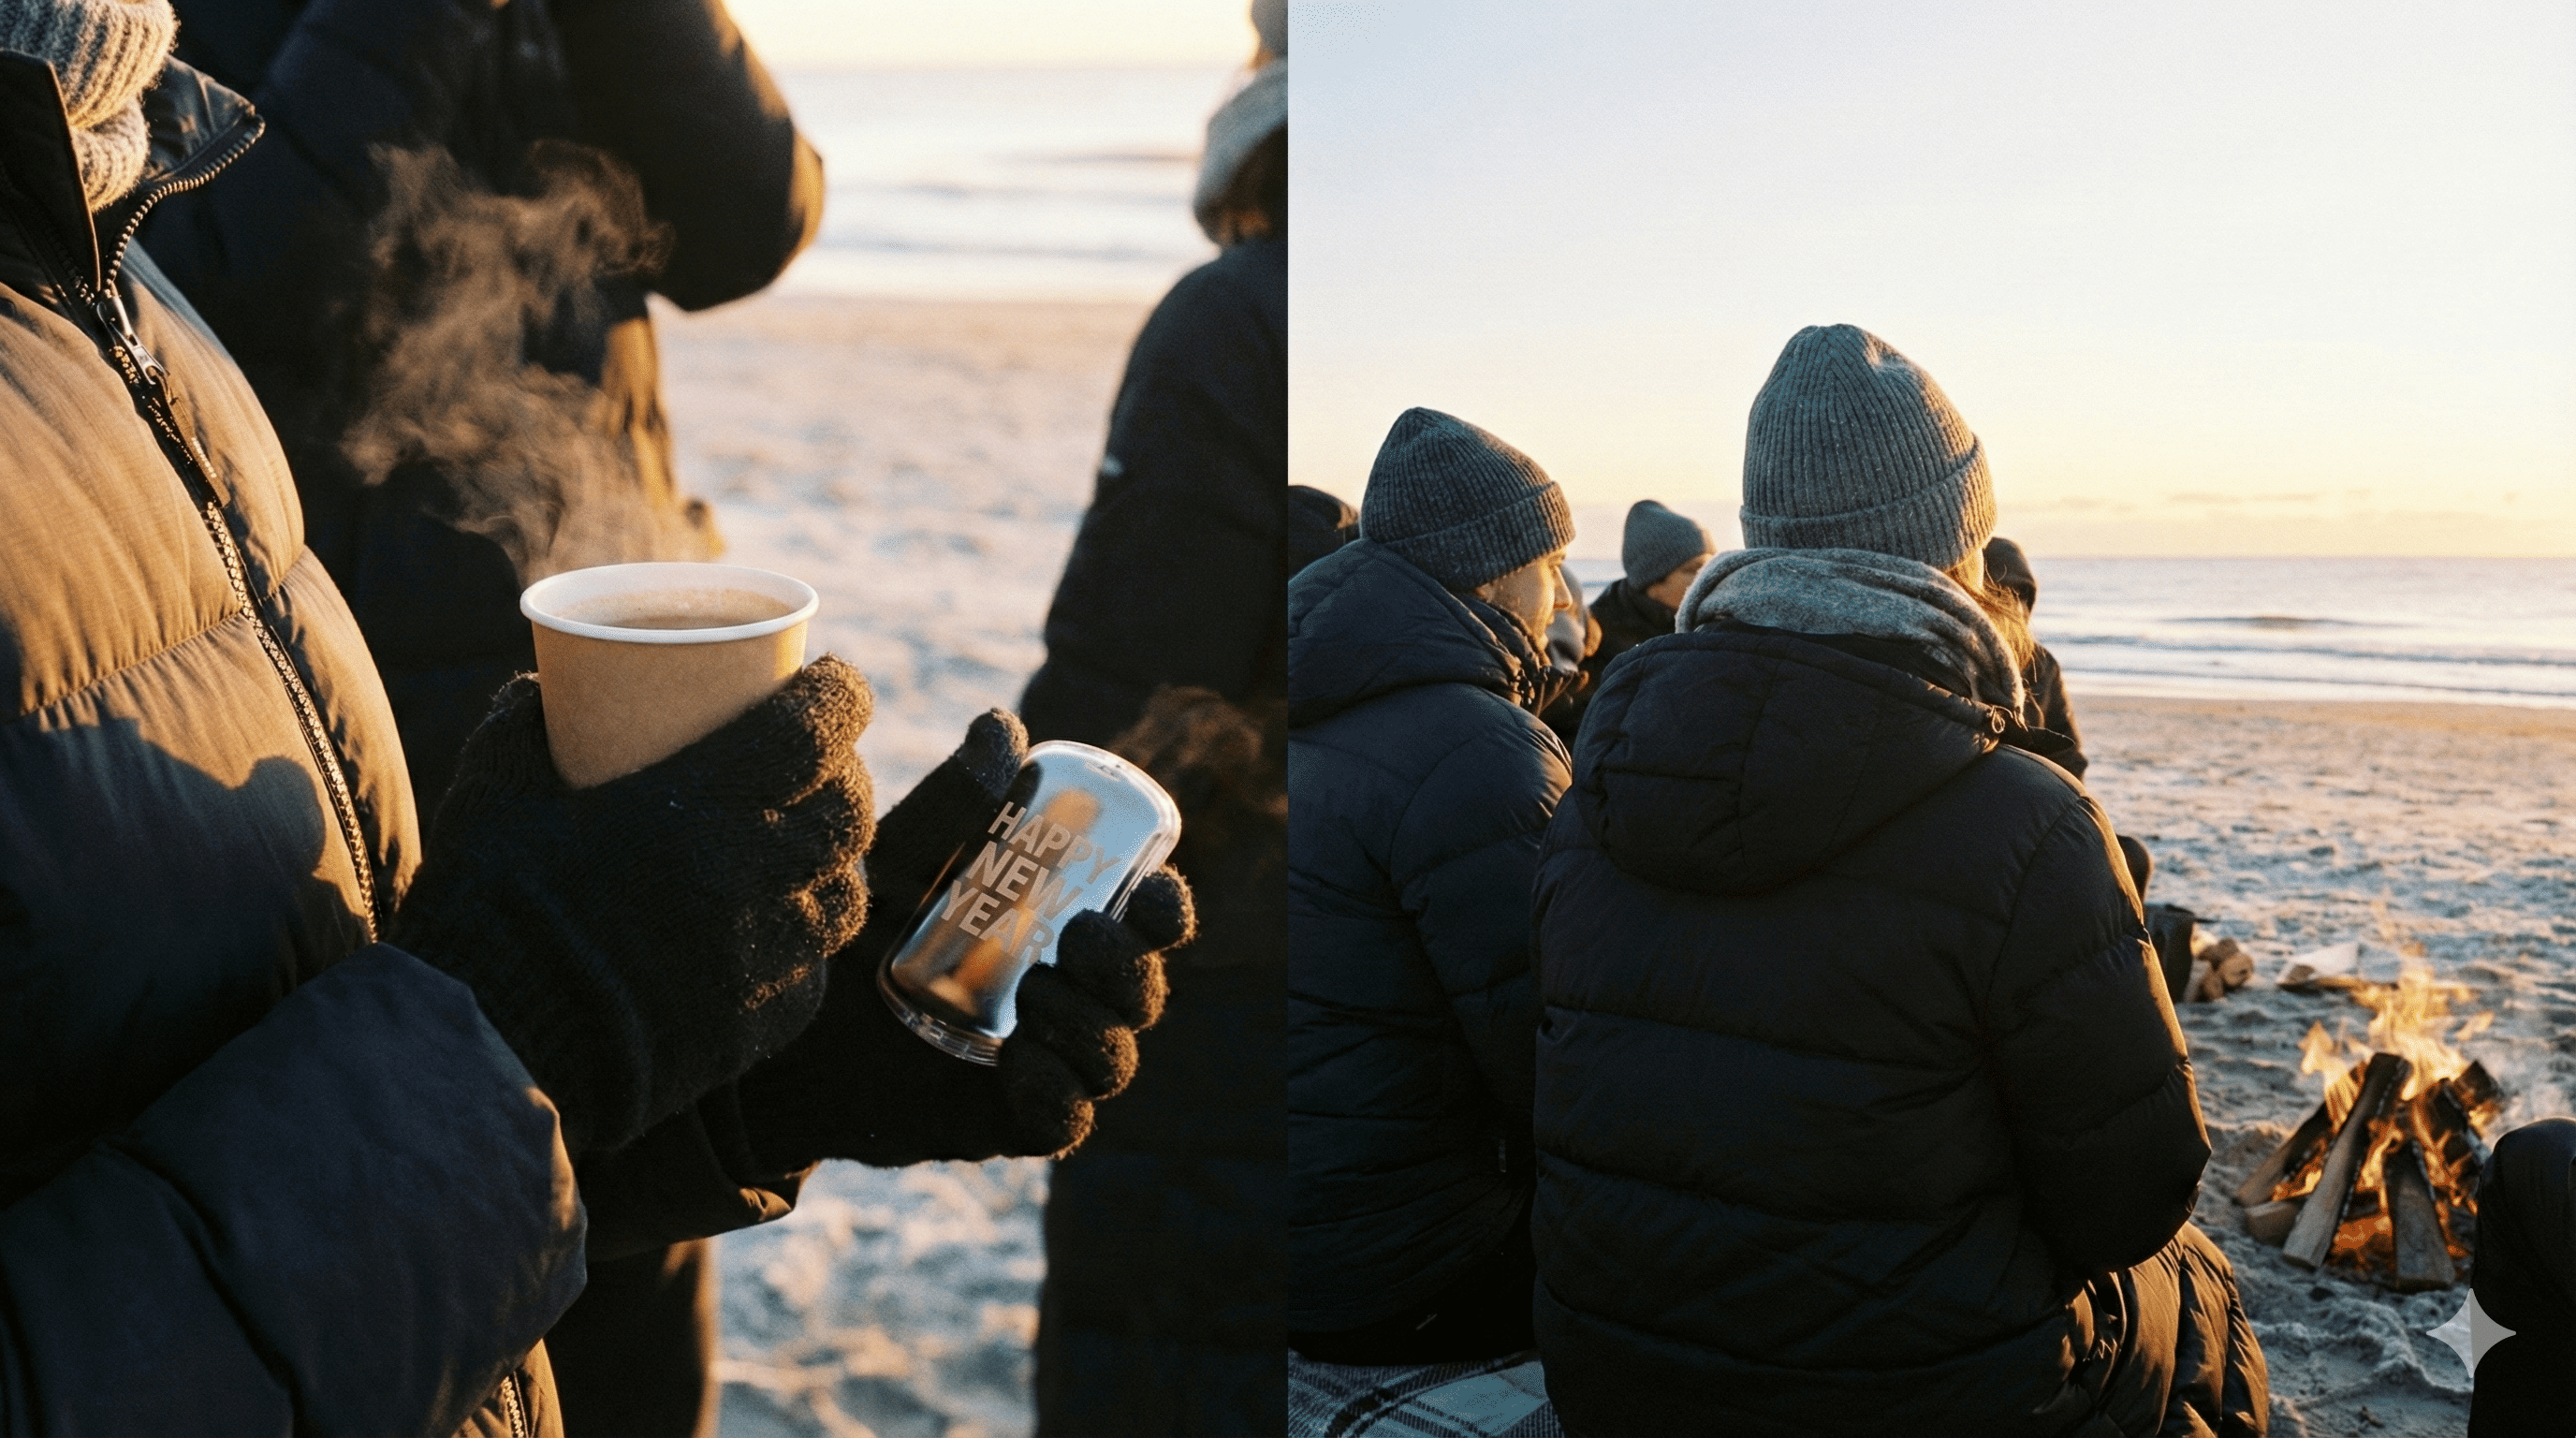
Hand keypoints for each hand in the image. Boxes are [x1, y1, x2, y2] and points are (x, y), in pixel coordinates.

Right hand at [392, 657, 872, 1156]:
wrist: (488, 1054)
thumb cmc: (487, 909)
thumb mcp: (493, 794)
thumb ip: (520, 729)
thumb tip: (540, 691)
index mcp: (703, 807)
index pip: (813, 733)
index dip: (841, 699)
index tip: (838, 682)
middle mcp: (754, 879)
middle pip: (848, 816)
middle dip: (844, 781)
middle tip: (821, 768)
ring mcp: (765, 958)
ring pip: (843, 899)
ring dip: (834, 866)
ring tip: (806, 851)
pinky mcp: (759, 1027)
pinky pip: (809, 975)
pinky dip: (802, 945)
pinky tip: (775, 934)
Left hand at [733, 711, 1193, 1167]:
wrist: (777, 1034)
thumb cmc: (850, 935)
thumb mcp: (897, 863)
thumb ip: (949, 803)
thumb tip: (1001, 727)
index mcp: (1061, 935)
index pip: (1142, 926)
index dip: (1166, 911)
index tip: (1154, 887)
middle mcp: (1064, 1001)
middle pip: (1139, 993)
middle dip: (1131, 965)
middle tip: (1081, 936)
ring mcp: (1038, 1065)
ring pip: (1111, 1058)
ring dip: (1095, 1026)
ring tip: (1037, 993)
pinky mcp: (1000, 1124)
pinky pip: (1062, 1124)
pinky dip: (1060, 1095)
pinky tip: (1027, 1063)